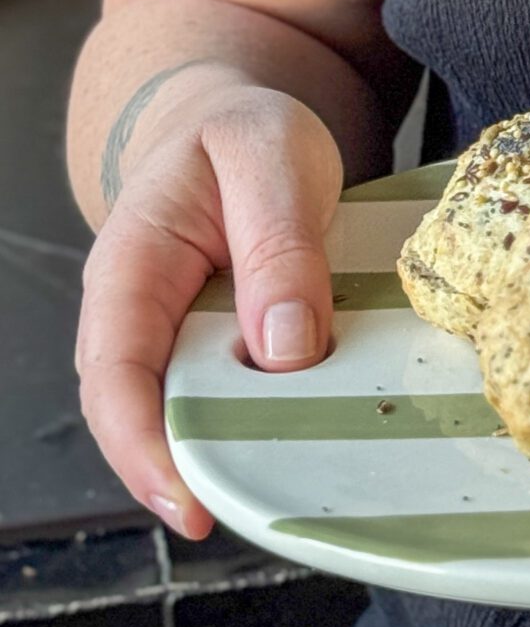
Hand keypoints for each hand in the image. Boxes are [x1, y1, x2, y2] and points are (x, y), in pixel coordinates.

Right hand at [75, 86, 342, 535]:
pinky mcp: (216, 352)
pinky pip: (234, 399)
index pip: (115, 377)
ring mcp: (175, 341)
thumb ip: (279, 243)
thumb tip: (286, 348)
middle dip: (202, 467)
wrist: (233, 123)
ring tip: (303, 479)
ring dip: (242, 450)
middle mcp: (137, 318)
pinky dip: (269, 420)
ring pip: (194, 416)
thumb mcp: (270, 156)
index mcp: (130, 267)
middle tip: (272, 503)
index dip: (144, 450)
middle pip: (149, 418)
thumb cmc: (241, 131)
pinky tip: (317, 431)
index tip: (192, 501)